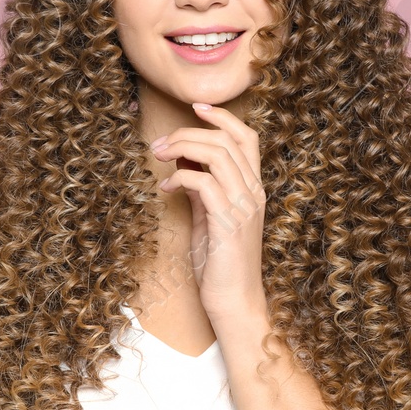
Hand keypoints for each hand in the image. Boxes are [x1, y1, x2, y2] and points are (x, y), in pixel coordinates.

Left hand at [151, 103, 267, 320]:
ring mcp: (243, 206)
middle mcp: (253, 192)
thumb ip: (201, 188)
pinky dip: (179, 177)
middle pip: (226, 139)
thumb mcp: (209, 216)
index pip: (247, 137)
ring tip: (157, 157)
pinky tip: (165, 188)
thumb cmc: (220, 263)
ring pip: (216, 154)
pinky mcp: (228, 222)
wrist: (234, 302)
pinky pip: (203, 183)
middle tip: (158, 143)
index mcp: (253, 188)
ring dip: (181, 148)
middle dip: (187, 132)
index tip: (195, 108)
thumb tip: (182, 161)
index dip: (222, 117)